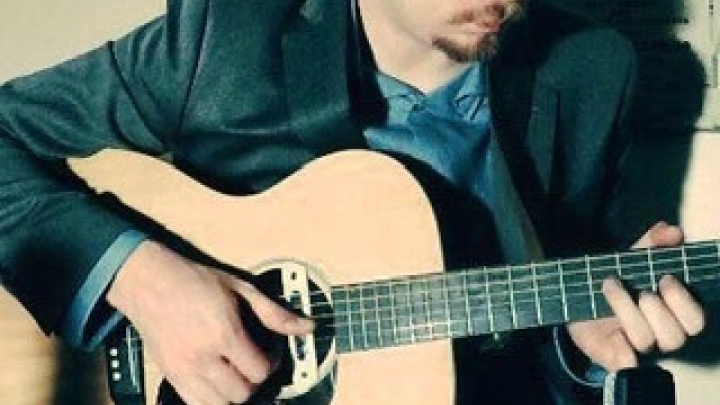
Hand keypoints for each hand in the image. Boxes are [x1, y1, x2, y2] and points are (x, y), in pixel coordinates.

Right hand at [107, 240, 313, 404]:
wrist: (148, 281)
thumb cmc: (194, 280)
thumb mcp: (240, 288)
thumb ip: (274, 313)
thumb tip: (307, 327)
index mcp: (223, 332)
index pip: (258, 371)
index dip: (271, 364)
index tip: (268, 354)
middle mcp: (202, 355)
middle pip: (242, 393)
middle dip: (253, 381)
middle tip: (251, 364)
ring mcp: (183, 369)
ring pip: (220, 404)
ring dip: (233, 393)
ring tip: (234, 373)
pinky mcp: (169, 375)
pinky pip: (195, 404)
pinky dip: (211, 399)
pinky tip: (216, 381)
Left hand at [567, 222, 704, 370]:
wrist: (575, 299)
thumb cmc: (616, 280)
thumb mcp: (632, 258)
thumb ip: (652, 243)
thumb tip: (672, 231)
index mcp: (674, 315)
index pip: (696, 320)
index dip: (683, 301)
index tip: (665, 278)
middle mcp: (660, 336)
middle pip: (675, 336)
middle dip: (658, 310)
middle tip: (641, 290)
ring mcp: (637, 350)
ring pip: (645, 340)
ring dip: (626, 309)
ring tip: (610, 285)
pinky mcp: (614, 357)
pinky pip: (625, 365)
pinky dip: (623, 353)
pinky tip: (615, 335)